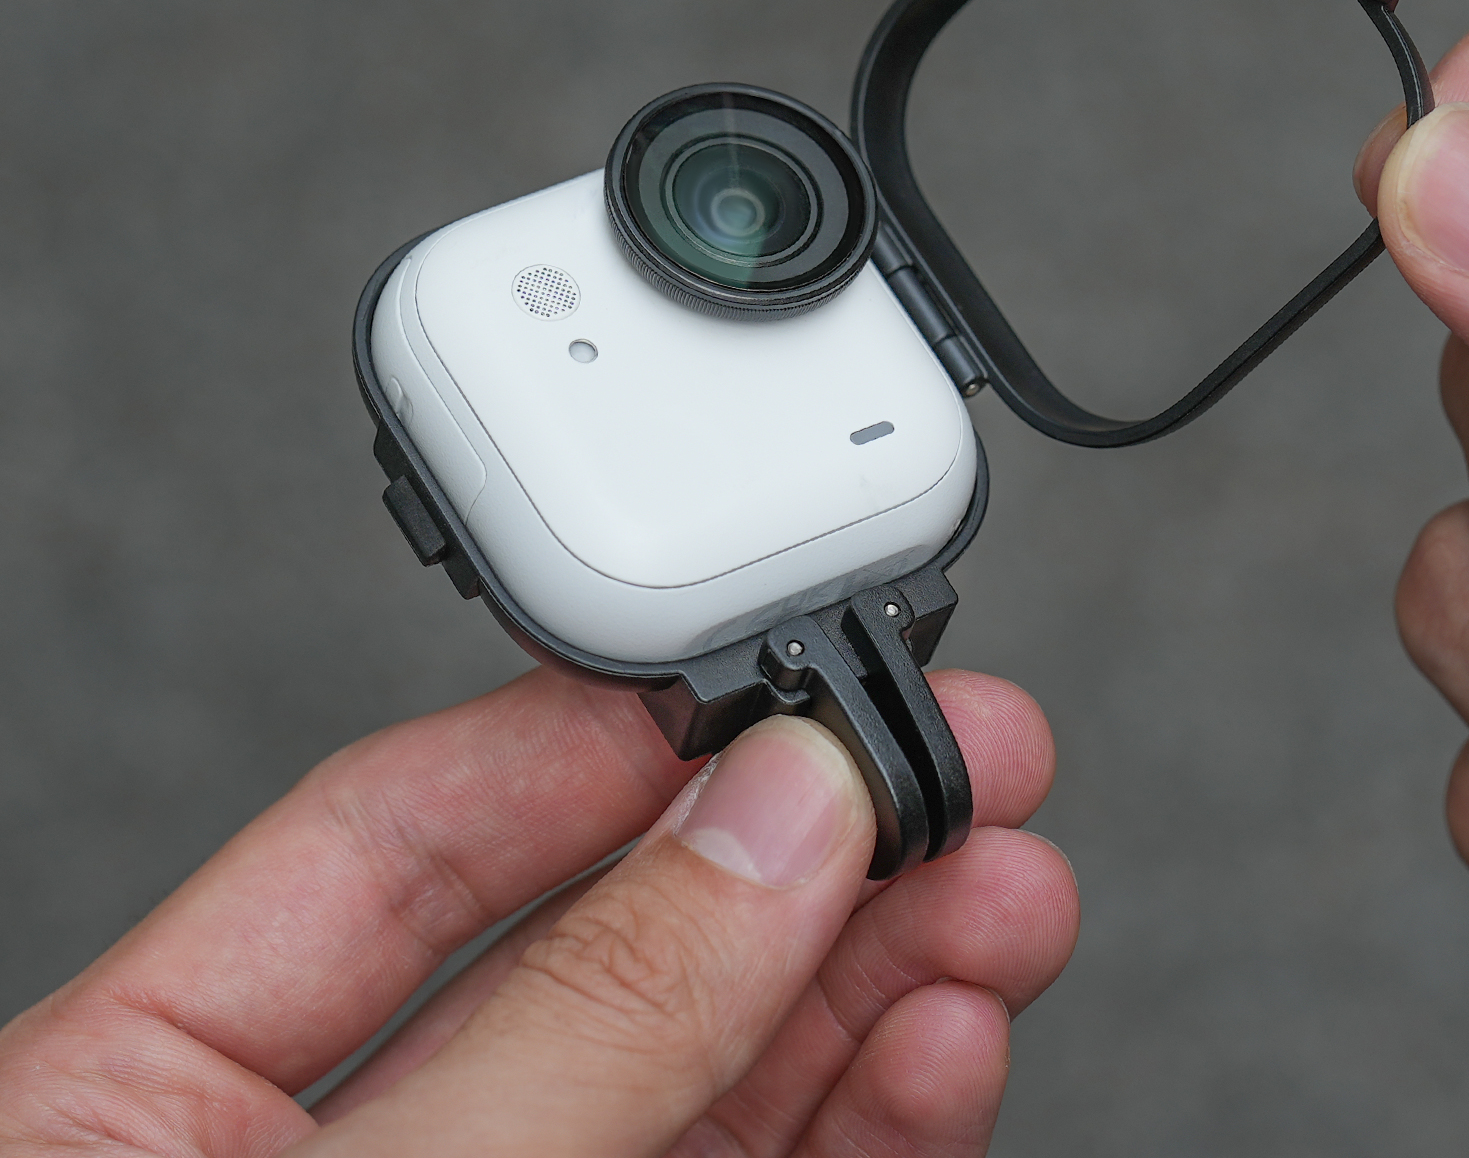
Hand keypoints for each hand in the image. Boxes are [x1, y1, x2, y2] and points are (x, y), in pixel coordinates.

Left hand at [0, 664, 1072, 1156]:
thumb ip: (575, 1018)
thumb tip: (763, 819)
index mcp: (150, 1093)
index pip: (404, 836)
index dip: (600, 733)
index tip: (760, 674)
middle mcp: (336, 1149)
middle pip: (606, 940)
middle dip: (799, 841)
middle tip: (949, 758)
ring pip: (713, 1067)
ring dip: (876, 970)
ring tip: (1000, 882)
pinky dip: (864, 1114)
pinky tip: (941, 1037)